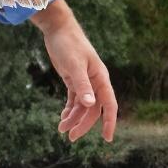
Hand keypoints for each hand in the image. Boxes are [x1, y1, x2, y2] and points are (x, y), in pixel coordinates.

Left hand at [30, 1, 117, 142]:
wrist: (58, 28)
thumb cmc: (68, 44)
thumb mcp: (74, 64)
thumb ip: (82, 85)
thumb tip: (91, 104)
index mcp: (101, 78)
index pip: (109, 104)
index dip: (109, 122)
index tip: (107, 138)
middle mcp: (95, 82)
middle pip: (93, 109)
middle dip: (83, 124)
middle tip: (70, 137)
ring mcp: (84, 81)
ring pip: (82, 106)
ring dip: (74, 118)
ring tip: (61, 129)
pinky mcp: (73, 79)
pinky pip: (75, 99)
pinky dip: (69, 109)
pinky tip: (63, 118)